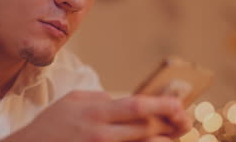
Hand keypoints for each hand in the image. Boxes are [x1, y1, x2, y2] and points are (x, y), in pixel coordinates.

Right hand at [3, 90, 191, 141]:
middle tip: (184, 120)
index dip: (162, 104)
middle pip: (146, 128)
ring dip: (164, 141)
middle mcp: (101, 134)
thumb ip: (101, 98)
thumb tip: (126, 100)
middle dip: (170, 124)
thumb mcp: (74, 100)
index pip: (136, 106)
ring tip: (176, 134)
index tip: (179, 104)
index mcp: (95, 112)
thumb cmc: (51, 123)